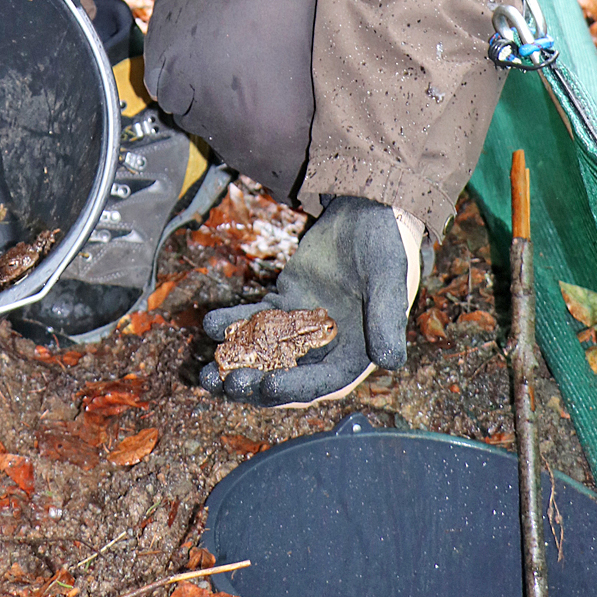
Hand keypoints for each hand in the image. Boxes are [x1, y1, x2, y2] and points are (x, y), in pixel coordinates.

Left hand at [199, 196, 422, 406]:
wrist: (367, 208)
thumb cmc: (386, 244)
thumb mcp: (389, 278)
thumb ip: (386, 318)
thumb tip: (392, 361)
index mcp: (353, 353)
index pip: (320, 383)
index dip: (294, 389)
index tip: (266, 385)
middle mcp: (325, 347)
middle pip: (285, 376)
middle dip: (254, 384)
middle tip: (225, 383)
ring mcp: (300, 325)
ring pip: (264, 354)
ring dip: (236, 364)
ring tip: (205, 374)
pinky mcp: (284, 301)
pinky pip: (255, 319)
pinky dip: (233, 324)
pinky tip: (211, 325)